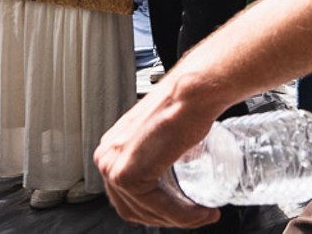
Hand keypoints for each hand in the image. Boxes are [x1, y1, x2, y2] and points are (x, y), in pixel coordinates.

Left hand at [94, 82, 222, 228]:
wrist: (194, 91)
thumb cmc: (186, 102)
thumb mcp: (166, 130)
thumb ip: (164, 147)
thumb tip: (181, 159)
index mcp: (113, 146)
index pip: (128, 193)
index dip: (157, 207)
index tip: (183, 208)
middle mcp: (107, 157)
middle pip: (134, 206)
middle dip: (168, 217)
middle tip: (197, 215)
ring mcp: (114, 167)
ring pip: (145, 211)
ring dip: (179, 220)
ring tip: (204, 215)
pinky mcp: (128, 176)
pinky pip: (157, 207)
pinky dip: (182, 215)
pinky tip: (200, 212)